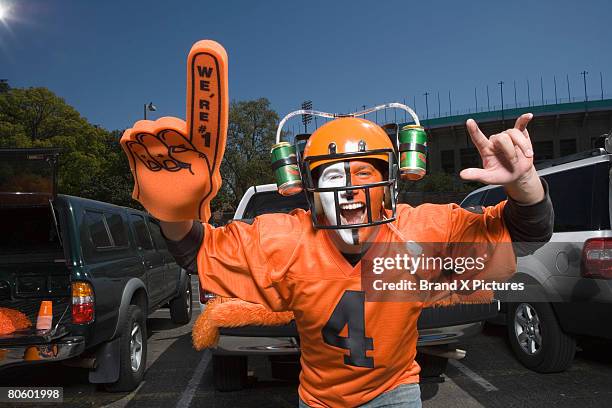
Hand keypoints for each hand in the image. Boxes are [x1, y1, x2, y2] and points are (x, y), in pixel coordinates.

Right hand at [121, 40, 227, 221]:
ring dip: (146, 143)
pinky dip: (130, 144)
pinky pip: (128, 138)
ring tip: (156, 164)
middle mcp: (180, 137)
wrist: (173, 211)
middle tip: (169, 158)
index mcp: (202, 145)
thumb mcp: (207, 189)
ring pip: (146, 128)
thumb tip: (207, 170)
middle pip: (169, 124)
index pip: (208, 112)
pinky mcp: (137, 150)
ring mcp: (158, 142)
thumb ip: (208, 177)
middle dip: (165, 139)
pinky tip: (140, 156)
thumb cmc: (195, 199)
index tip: (207, 51)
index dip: (208, 84)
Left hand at [460, 113, 543, 203]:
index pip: (478, 138)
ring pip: (514, 133)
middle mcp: (495, 141)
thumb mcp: (488, 177)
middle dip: (511, 152)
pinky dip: (524, 120)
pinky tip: (528, 116)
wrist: (518, 174)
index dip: (474, 130)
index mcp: (486, 149)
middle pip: (502, 138)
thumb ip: (476, 175)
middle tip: (514, 162)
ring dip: (522, 146)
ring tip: (526, 156)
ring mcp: (507, 136)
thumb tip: (462, 174)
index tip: (469, 122)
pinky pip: (520, 124)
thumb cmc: (502, 175)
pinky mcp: (519, 135)